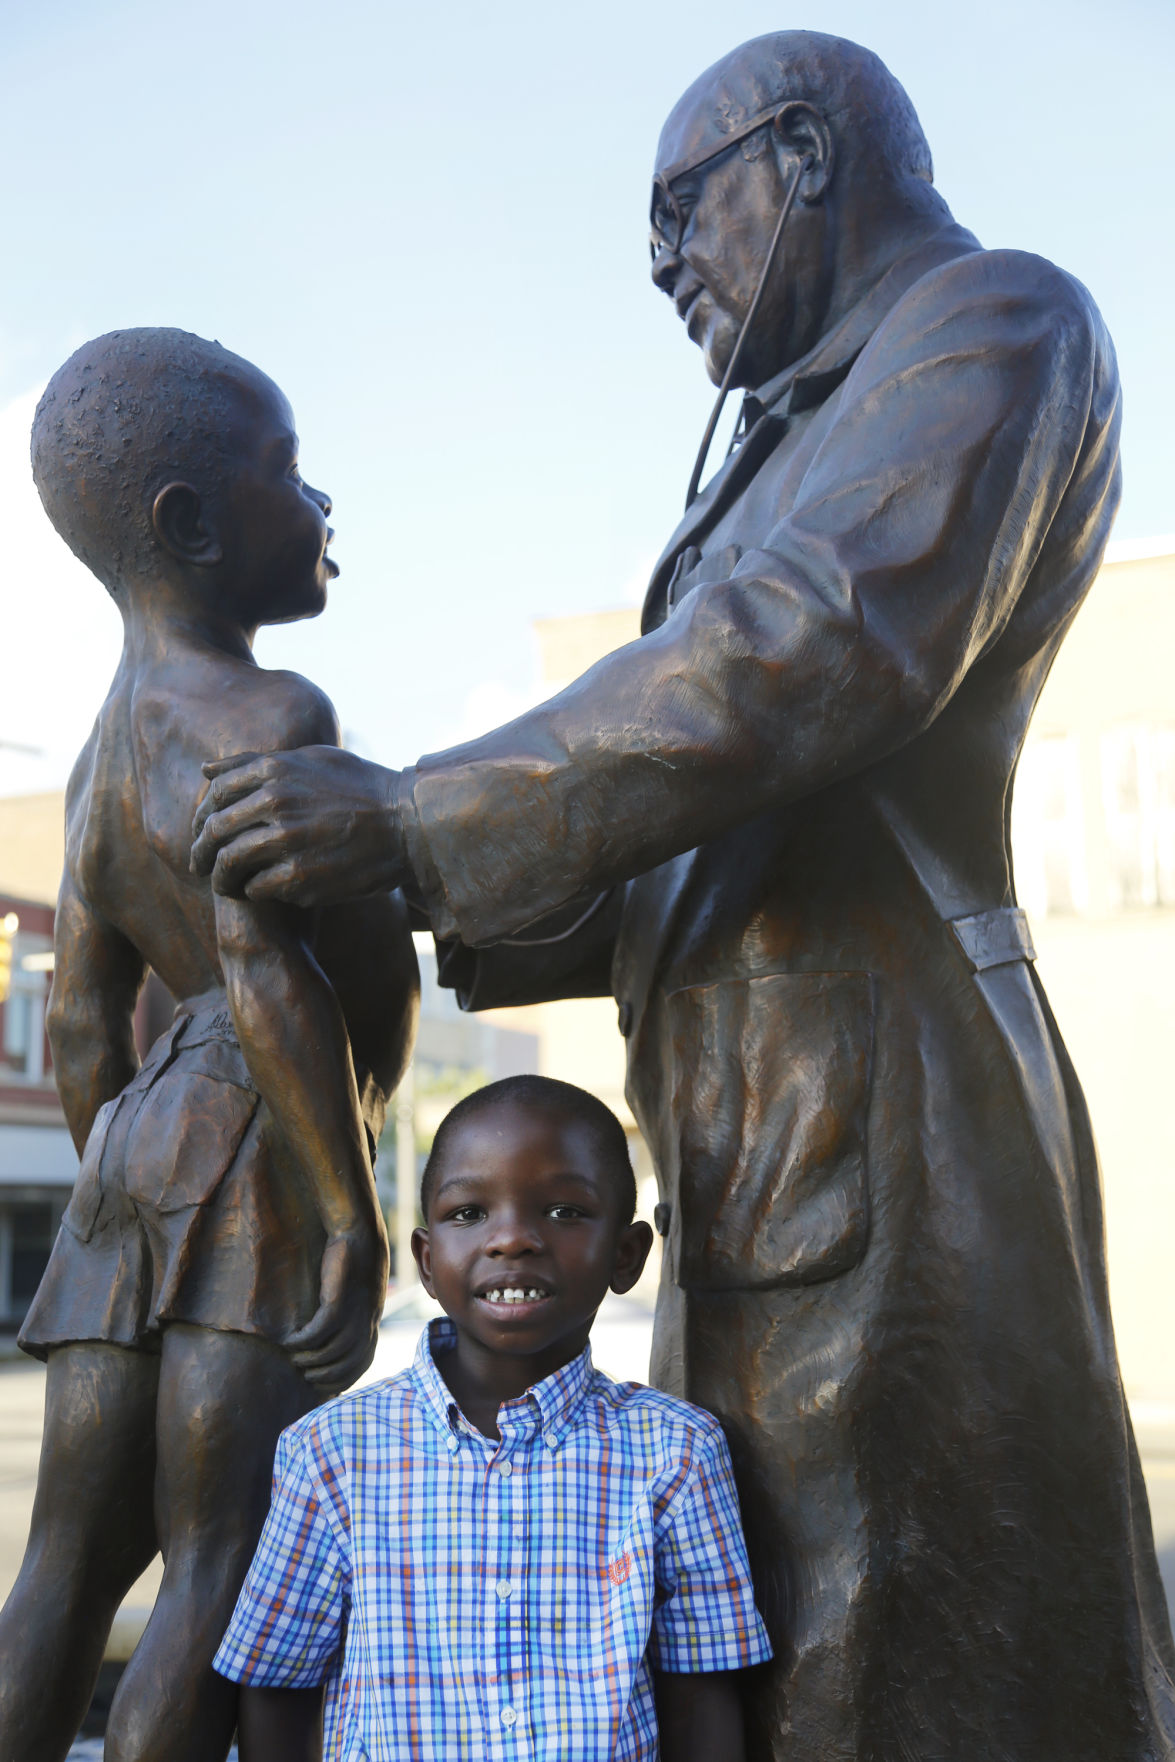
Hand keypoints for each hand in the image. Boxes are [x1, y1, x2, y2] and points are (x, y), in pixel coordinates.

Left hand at [190, 747, 406, 906]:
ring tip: (225, 885)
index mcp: (275, 770)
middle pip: (213, 830)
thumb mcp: (310, 758)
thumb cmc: (360, 787)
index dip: (201, 817)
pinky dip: (253, 892)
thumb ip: (257, 763)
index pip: (215, 794)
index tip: (202, 832)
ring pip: (228, 863)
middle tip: (199, 866)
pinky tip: (261, 891)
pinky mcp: (300, 877)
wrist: (407, 823)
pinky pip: (256, 888)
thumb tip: (207, 770)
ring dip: (220, 879)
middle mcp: (275, 802)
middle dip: (200, 852)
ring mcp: (286, 841)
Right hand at [284, 1226, 389, 1393]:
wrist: (359, 1234)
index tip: (318, 1385)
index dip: (337, 1382)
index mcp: (372, 1327)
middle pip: (343, 1367)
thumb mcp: (358, 1297)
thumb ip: (351, 1320)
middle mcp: (366, 1325)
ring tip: (293, 1357)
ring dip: (307, 1360)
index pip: (358, 1369)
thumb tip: (332, 1343)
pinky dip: (302, 1341)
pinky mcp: (338, 1301)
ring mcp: (354, 1315)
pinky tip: (291, 1339)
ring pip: (330, 1354)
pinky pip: (318, 1332)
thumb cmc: (355, 1266)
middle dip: (321, 1377)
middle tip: (302, 1373)